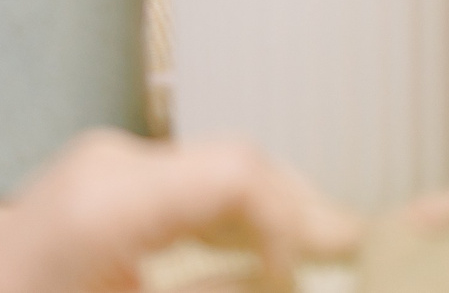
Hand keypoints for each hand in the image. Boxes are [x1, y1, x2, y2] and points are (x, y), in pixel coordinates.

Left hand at [0, 130, 358, 292]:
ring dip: (272, 221)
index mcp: (110, 201)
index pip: (241, 173)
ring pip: (220, 176)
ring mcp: (100, 172)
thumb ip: (215, 292)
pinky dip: (232, 226)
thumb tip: (287, 280)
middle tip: (352, 258)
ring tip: (317, 262)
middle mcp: (110, 167)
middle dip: (300, 217)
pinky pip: (188, 194)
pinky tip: (259, 264)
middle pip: (239, 167)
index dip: (297, 222)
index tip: (318, 274)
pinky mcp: (96, 191)